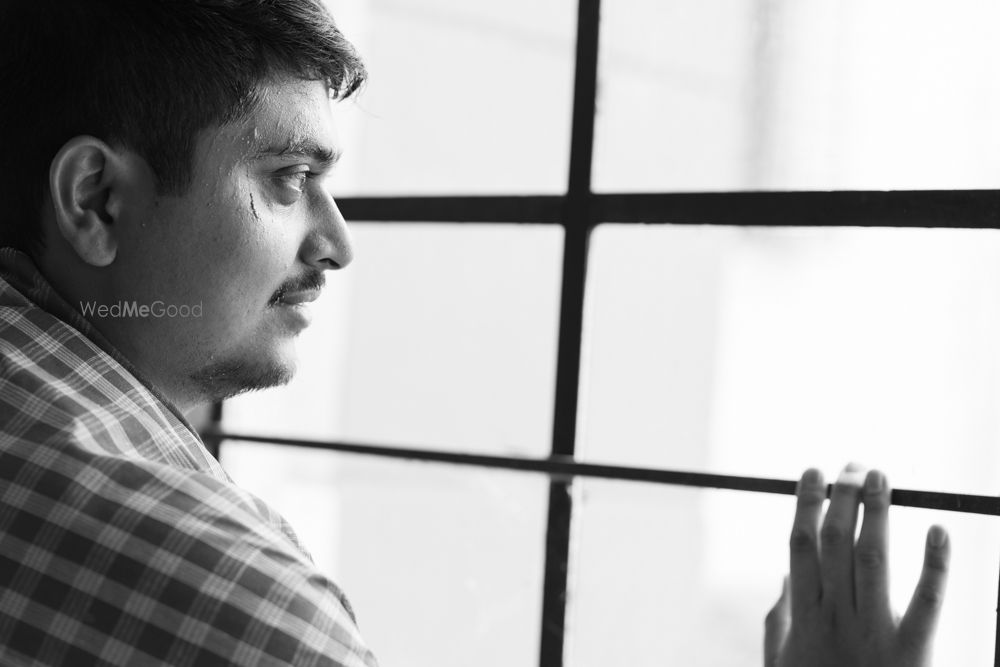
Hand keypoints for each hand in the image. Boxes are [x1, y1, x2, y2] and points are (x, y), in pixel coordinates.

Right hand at [764, 465, 950, 666]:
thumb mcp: (780, 662)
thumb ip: (780, 618)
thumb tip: (786, 575)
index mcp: (805, 616)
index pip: (801, 545)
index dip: (806, 504)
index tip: (813, 473)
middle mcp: (836, 617)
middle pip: (836, 543)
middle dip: (843, 498)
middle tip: (852, 466)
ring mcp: (874, 634)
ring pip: (874, 560)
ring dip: (877, 514)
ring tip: (882, 477)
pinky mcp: (912, 653)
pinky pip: (927, 603)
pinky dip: (935, 565)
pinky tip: (939, 530)